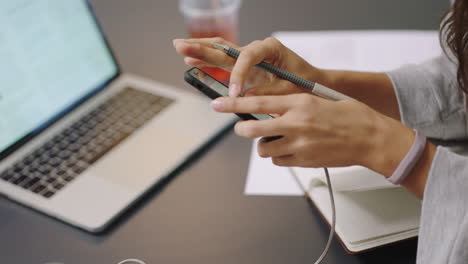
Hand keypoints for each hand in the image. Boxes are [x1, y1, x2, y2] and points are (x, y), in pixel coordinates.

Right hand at [173, 37, 326, 96]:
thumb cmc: (304, 83)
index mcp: (270, 48)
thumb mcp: (289, 90)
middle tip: (181, 46)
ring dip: (200, 50)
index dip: (238, 75)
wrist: (311, 82)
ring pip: (221, 51)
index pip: (247, 57)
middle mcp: (257, 49)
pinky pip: (224, 62)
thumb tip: (245, 95)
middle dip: (203, 47)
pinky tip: (193, 62)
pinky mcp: (245, 67)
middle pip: (226, 46)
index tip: (234, 93)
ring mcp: (249, 57)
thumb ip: (267, 91)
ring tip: (180, 48)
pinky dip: (208, 62)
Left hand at [211, 94, 414, 174]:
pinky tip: (290, 151)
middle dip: (243, 129)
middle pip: (254, 129)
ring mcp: (299, 144)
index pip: (258, 102)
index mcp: (300, 103)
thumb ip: (293, 104)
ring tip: (277, 140)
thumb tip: (271, 107)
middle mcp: (296, 123)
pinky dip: (279, 157)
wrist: (371, 138)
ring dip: (265, 145)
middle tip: (242, 128)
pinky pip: (279, 161)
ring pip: (264, 149)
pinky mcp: (304, 161)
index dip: (234, 104)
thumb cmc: (349, 116)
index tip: (218, 104)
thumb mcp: (319, 99)